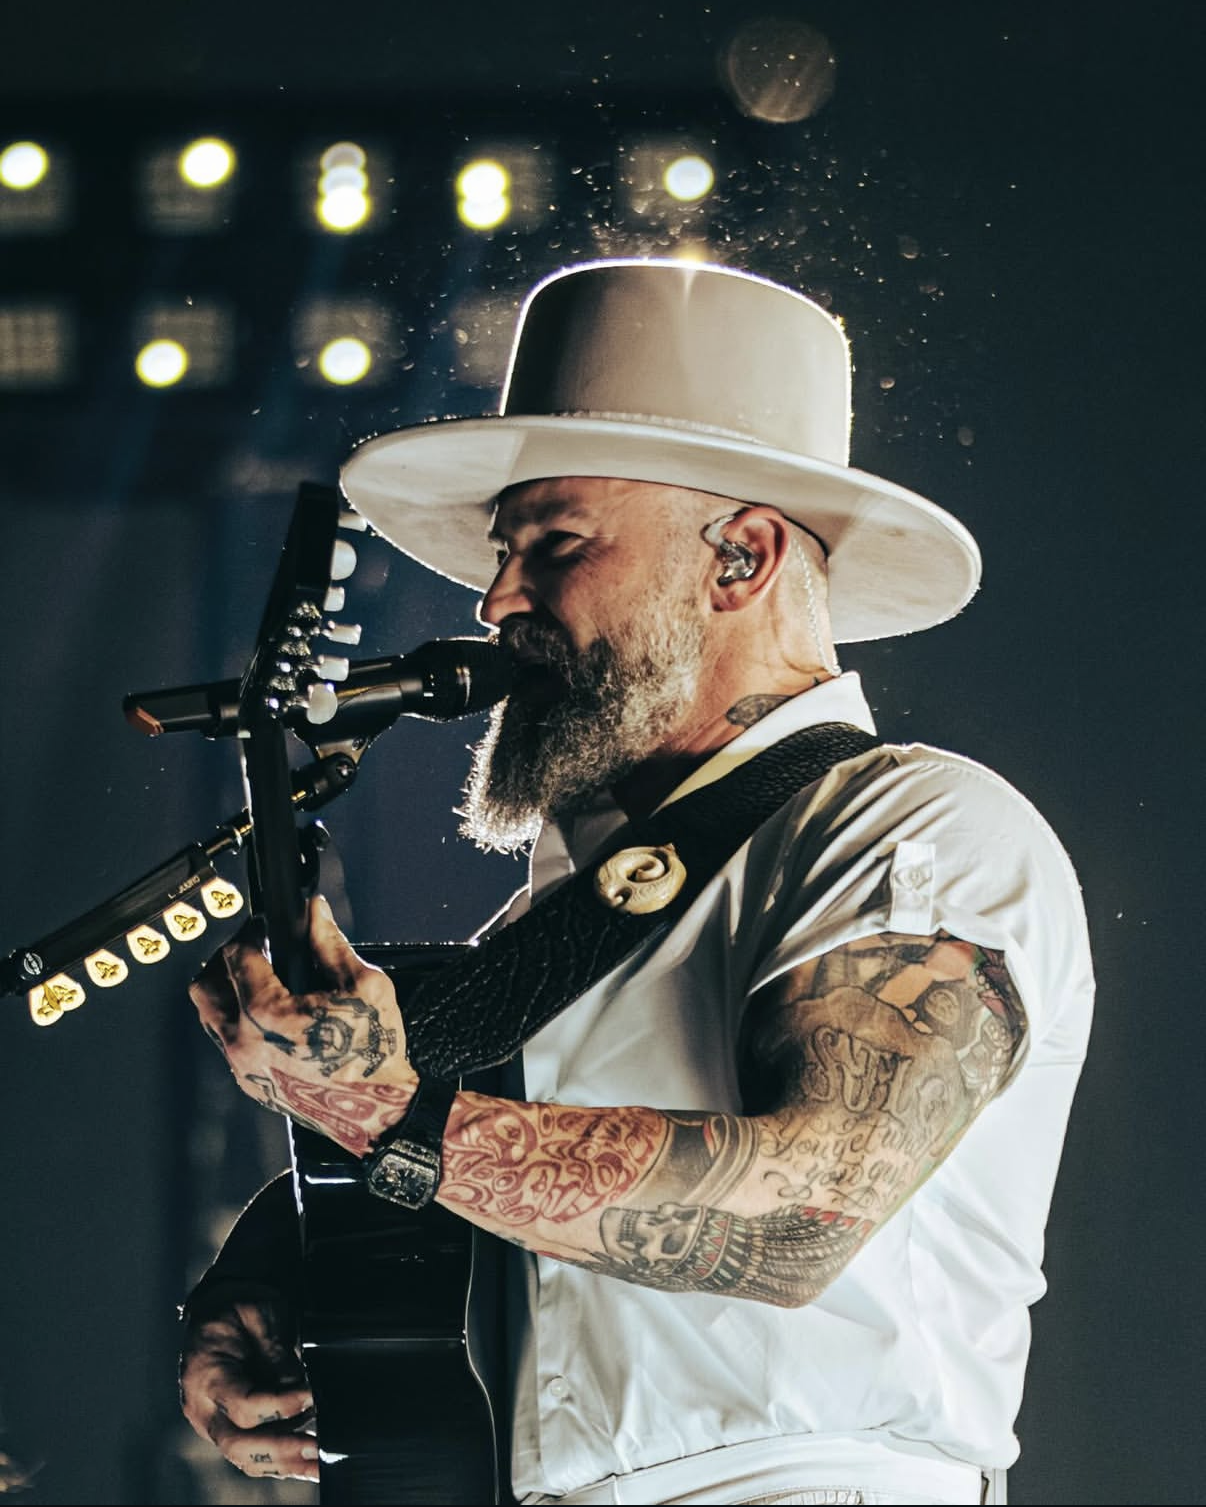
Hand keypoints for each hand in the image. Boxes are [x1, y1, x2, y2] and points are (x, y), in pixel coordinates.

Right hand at [180, 1289, 317, 1482]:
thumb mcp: (258, 1316)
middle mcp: (205, 1409)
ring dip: (285, 1464)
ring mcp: (215, 1424)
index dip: (281, 1406)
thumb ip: (276, 1354)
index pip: (243, 1405)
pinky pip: (253, 1455)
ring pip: (246, 1458)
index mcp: (207, 1376)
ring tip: (319, 1464)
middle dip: (281, 1450)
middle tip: (315, 1447)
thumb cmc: (237, 1309)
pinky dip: (281, 1462)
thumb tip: (301, 1388)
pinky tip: (308, 1462)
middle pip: (239, 1445)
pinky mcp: (229, 1429)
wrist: (216, 1309)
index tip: (311, 1396)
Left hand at [190, 895, 417, 1155]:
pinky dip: (238, 1020)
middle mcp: (244, 1042)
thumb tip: (314, 910)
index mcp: (267, 1014)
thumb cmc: (374, 1050)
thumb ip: (330, 943)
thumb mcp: (364, 985)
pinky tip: (269, 1011)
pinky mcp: (249, 1082)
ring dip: (228, 990)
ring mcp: (243, 1066)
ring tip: (261, 979)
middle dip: (227, 958)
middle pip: (205, 985)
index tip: (268, 924)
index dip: (253, 931)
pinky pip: (226, 1041)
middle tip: (255, 948)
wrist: (376, 1109)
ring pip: (210, 1015)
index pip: (237, 956)